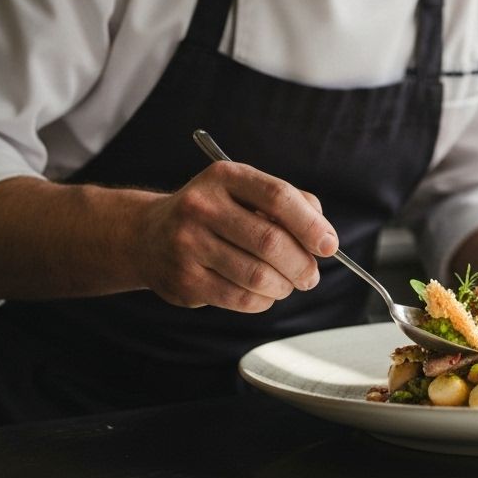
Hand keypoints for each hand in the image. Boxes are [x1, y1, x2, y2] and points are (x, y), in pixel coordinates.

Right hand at [138, 160, 338, 312]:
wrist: (148, 235)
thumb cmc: (213, 213)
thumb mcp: (244, 191)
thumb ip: (288, 203)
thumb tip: (324, 234)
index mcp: (225, 177)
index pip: (278, 197)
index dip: (310, 224)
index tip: (329, 245)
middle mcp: (202, 206)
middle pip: (270, 241)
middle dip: (302, 264)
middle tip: (311, 275)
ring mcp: (189, 244)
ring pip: (257, 276)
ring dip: (284, 286)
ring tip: (288, 284)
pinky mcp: (184, 280)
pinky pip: (240, 298)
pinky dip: (263, 301)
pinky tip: (264, 293)